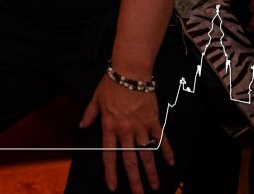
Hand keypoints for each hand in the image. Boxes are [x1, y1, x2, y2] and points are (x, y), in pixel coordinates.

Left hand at [81, 75, 171, 193]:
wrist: (130, 71)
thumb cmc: (111, 83)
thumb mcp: (95, 98)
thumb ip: (90, 114)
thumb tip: (81, 125)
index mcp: (109, 127)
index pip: (109, 155)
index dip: (111, 172)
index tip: (113, 187)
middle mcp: (125, 130)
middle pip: (130, 160)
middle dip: (135, 180)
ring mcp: (141, 127)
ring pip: (147, 154)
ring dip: (151, 171)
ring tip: (155, 185)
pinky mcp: (154, 120)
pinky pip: (161, 139)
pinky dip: (167, 151)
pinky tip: (171, 162)